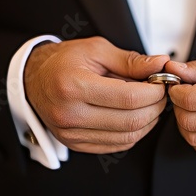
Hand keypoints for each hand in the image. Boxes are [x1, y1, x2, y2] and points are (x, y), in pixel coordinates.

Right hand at [24, 36, 169, 153]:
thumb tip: (160, 64)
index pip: (128, 98)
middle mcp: (70, 114)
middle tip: (160, 94)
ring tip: (150, 104)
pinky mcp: (76, 144)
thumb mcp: (96, 50)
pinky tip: (136, 116)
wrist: (34, 80)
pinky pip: (116, 145)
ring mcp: (72, 133)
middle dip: (155, 108)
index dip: (154, 92)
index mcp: (73, 86)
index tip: (161, 83)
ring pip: (127, 137)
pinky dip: (134, 133)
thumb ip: (130, 61)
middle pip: (131, 121)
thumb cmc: (64, 62)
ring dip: (148, 122)